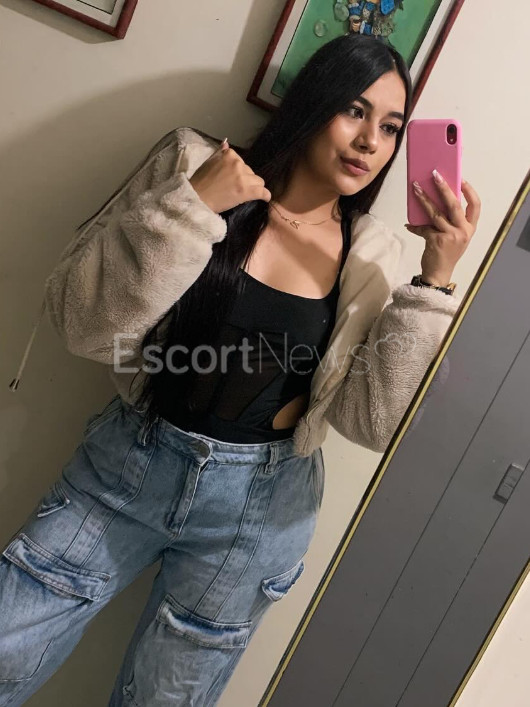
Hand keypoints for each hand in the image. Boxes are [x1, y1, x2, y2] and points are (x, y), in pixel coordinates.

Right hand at [188, 139, 271, 213]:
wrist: (196, 198)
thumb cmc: (200, 182)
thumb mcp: (209, 162)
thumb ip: (220, 153)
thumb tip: (226, 143)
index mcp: (229, 155)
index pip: (242, 162)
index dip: (239, 171)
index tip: (232, 178)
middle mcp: (237, 163)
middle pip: (250, 172)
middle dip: (246, 179)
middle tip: (236, 188)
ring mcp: (243, 177)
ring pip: (259, 181)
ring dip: (254, 187)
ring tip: (246, 194)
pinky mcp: (247, 191)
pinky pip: (263, 192)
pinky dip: (265, 195)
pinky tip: (264, 198)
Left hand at [405, 171, 480, 286]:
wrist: (439, 273)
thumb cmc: (446, 253)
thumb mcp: (455, 236)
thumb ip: (452, 221)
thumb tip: (437, 200)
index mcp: (470, 228)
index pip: (475, 205)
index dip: (469, 191)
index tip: (460, 179)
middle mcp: (463, 231)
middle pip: (454, 204)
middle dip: (443, 188)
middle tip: (435, 175)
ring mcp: (450, 236)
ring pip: (436, 213)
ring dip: (424, 199)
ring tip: (415, 188)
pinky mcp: (436, 241)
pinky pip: (424, 228)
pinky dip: (415, 226)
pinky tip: (409, 223)